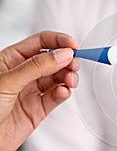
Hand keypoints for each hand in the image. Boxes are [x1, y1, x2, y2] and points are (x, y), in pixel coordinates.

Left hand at [0, 31, 78, 150]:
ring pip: (58, 78)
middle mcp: (25, 74)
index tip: (73, 46)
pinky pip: (56, 97)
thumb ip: (37, 66)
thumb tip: (63, 54)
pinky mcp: (39, 109)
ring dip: (68, 77)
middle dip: (67, 61)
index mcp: (12, 60)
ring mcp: (32, 91)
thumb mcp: (8, 81)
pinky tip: (62, 92)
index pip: (41, 42)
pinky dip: (63, 93)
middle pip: (54, 60)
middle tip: (74, 64)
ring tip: (70, 81)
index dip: (59, 41)